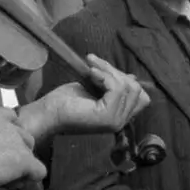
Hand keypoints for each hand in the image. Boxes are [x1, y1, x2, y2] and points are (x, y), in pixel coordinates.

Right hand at [0, 107, 46, 187]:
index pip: (15, 120)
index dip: (9, 137)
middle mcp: (13, 126)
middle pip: (26, 141)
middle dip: (15, 155)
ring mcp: (20, 142)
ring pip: (31, 157)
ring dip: (20, 169)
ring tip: (1, 179)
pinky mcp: (24, 160)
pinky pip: (38, 172)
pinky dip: (28, 180)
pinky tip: (11, 184)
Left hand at [19, 54, 149, 143]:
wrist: (48, 113)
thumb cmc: (66, 101)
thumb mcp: (96, 89)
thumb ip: (114, 86)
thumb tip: (132, 77)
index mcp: (119, 117)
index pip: (141, 96)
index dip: (125, 79)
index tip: (104, 71)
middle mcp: (121, 122)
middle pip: (136, 89)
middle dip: (117, 72)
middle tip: (96, 66)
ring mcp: (115, 121)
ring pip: (128, 87)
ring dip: (110, 72)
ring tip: (92, 70)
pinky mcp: (107, 116)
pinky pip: (117, 89)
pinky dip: (106, 76)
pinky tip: (91, 75)